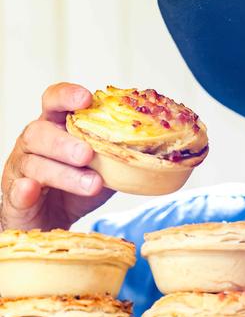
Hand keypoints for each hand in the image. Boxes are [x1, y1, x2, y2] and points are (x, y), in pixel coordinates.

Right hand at [1, 82, 113, 230]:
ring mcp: (21, 169)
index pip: (54, 101)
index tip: (87, 98)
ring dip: (64, 173)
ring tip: (93, 183)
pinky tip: (32, 189)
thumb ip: (118, 151)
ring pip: (35, 164)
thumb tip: (157, 145)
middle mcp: (34, 143)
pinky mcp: (15, 198)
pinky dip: (25, 190)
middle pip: (40, 132)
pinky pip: (17, 191)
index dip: (67, 96)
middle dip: (66, 142)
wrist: (52, 220)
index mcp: (55, 126)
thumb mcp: (103, 164)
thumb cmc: (78, 184)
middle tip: (88, 154)